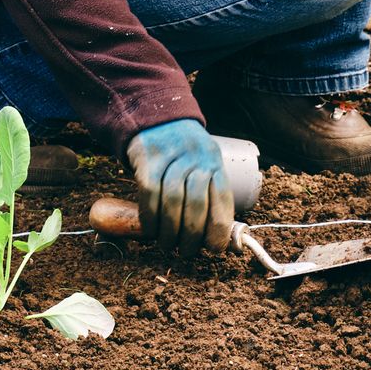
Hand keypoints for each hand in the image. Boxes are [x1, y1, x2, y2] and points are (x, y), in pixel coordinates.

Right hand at [125, 119, 233, 258]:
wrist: (156, 118)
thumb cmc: (183, 154)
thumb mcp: (203, 164)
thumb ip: (208, 194)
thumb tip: (216, 237)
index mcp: (215, 162)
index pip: (222, 201)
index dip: (219, 230)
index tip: (214, 249)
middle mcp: (196, 158)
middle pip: (196, 204)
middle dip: (192, 236)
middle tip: (186, 251)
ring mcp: (171, 157)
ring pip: (172, 201)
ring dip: (170, 230)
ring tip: (168, 245)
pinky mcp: (148, 159)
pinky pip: (150, 194)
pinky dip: (150, 217)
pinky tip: (151, 230)